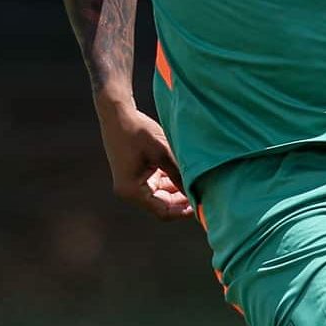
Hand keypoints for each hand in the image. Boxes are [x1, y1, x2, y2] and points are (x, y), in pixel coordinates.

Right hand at [96, 99, 191, 220]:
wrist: (118, 114)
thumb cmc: (139, 131)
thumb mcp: (163, 152)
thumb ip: (179, 173)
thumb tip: (197, 192)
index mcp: (132, 191)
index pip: (163, 211)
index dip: (184, 212)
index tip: (203, 206)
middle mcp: (130, 192)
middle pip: (163, 205)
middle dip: (184, 201)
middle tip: (206, 194)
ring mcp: (133, 184)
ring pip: (163, 195)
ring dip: (179, 190)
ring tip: (201, 183)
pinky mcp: (138, 175)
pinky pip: (159, 184)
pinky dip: (173, 181)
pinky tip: (188, 173)